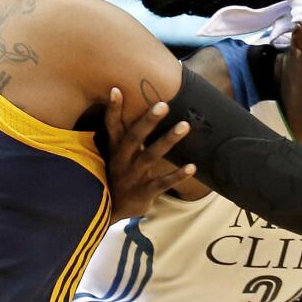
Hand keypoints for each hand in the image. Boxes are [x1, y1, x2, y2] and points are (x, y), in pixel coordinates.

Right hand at [104, 87, 195, 223]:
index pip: (112, 126)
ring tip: (185, 125)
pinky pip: (162, 183)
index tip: (116, 89)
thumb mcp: (115, 154)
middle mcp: (121, 160)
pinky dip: (177, 175)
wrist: (108, 212)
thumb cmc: (117, 174)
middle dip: (148, 121)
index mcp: (114, 149)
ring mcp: (132, 177)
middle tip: (164, 104)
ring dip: (168, 140)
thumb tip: (131, 104)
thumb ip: (124, 135)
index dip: (114, 109)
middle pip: (134, 137)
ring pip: (150, 156)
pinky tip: (193, 167)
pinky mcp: (143, 193)